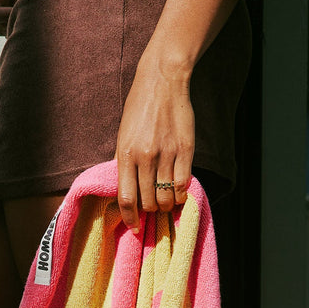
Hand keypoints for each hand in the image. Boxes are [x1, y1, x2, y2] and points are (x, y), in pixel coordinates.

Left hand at [115, 53, 194, 231]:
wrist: (162, 81)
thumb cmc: (139, 108)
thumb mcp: (123, 135)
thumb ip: (124, 162)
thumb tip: (126, 191)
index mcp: (125, 154)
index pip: (126, 198)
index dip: (130, 218)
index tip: (135, 226)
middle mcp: (145, 157)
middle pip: (148, 201)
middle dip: (150, 210)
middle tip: (153, 208)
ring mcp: (166, 153)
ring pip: (166, 197)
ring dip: (166, 205)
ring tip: (166, 202)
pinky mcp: (185, 149)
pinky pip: (183, 183)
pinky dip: (180, 194)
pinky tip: (178, 193)